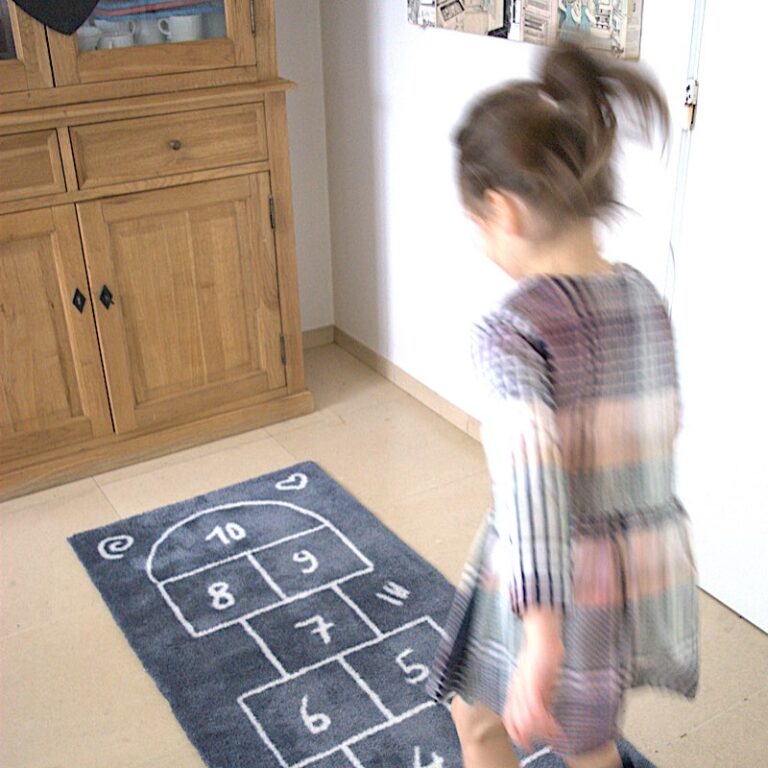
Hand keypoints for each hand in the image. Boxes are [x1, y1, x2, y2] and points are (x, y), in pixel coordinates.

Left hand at [502, 635, 565, 750]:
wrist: (541, 636)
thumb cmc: (540, 654)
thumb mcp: (536, 677)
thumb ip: (539, 694)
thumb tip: (544, 709)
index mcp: (515, 690)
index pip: (509, 718)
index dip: (516, 732)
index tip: (527, 742)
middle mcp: (517, 691)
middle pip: (515, 723)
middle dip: (528, 737)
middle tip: (543, 743)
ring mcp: (524, 689)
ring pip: (526, 721)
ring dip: (542, 732)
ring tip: (555, 734)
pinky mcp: (533, 685)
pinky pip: (536, 711)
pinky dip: (547, 723)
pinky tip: (556, 727)